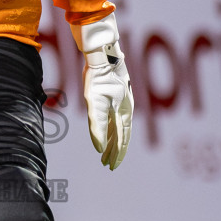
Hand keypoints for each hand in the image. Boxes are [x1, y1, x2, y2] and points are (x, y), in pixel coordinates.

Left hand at [73, 17, 132, 169]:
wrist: (103, 54)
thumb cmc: (98, 78)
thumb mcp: (94, 103)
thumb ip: (97, 125)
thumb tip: (99, 148)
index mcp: (124, 112)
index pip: (121, 139)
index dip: (117, 154)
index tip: (112, 167)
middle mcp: (126, 109)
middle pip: (121, 135)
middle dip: (115, 151)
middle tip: (107, 165)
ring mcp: (122, 102)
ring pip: (118, 127)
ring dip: (112, 141)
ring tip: (105, 152)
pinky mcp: (116, 95)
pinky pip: (115, 117)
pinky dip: (111, 128)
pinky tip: (107, 130)